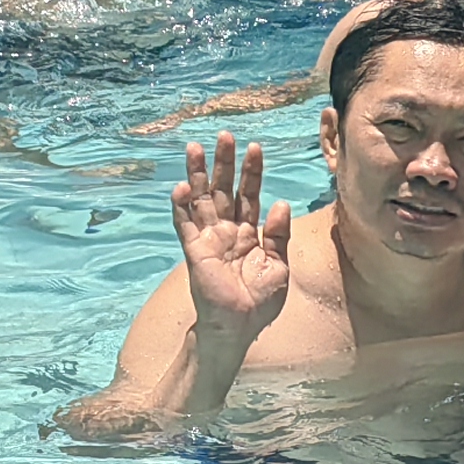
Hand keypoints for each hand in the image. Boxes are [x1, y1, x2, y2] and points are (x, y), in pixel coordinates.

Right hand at [173, 132, 294, 342]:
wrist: (239, 327)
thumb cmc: (259, 301)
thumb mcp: (279, 265)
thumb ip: (279, 235)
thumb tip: (281, 203)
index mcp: (249, 232)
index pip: (250, 194)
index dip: (252, 171)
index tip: (255, 147)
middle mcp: (227, 230)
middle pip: (224, 189)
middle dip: (224, 162)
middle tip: (225, 135)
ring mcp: (209, 239)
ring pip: (202, 199)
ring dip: (198, 174)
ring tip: (195, 148)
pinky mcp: (194, 251)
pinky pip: (185, 224)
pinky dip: (182, 206)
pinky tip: (181, 187)